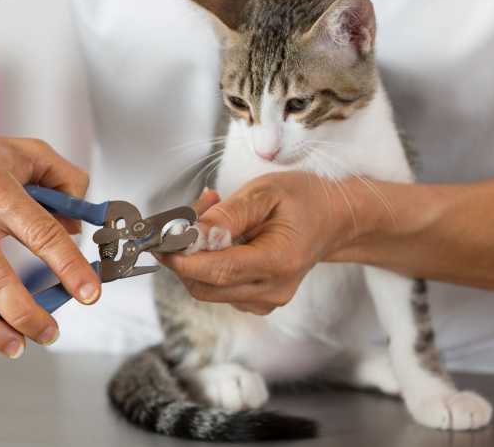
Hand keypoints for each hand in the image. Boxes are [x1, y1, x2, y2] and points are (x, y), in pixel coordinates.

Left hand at [160, 172, 357, 314]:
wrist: (333, 219)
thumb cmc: (303, 200)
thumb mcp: (266, 192)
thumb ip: (228, 215)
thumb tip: (191, 234)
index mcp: (278, 262)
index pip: (218, 271)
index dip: (183, 259)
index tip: (160, 241)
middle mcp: (273, 290)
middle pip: (206, 287)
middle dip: (183, 256)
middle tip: (184, 218)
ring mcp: (266, 300)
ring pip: (208, 289)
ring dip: (196, 258)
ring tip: (211, 216)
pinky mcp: (258, 300)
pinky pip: (220, 288)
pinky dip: (209, 264)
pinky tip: (222, 237)